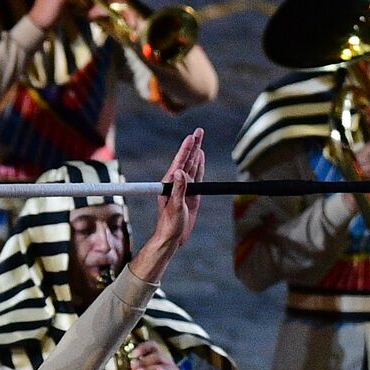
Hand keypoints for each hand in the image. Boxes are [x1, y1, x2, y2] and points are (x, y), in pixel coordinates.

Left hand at [130, 128, 203, 283]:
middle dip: (193, 146)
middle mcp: (176, 184)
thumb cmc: (170, 225)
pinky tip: (200, 157)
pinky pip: (196, 177)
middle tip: (199, 131)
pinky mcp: (191, 195)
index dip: (186, 149)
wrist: (172, 238)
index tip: (191, 137)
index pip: (179, 163)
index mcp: (169, 185)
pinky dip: (199, 166)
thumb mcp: (175, 207)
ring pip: (191, 166)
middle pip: (186, 161)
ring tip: (200, 139)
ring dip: (196, 153)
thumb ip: (178, 190)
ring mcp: (184, 189)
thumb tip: (179, 172)